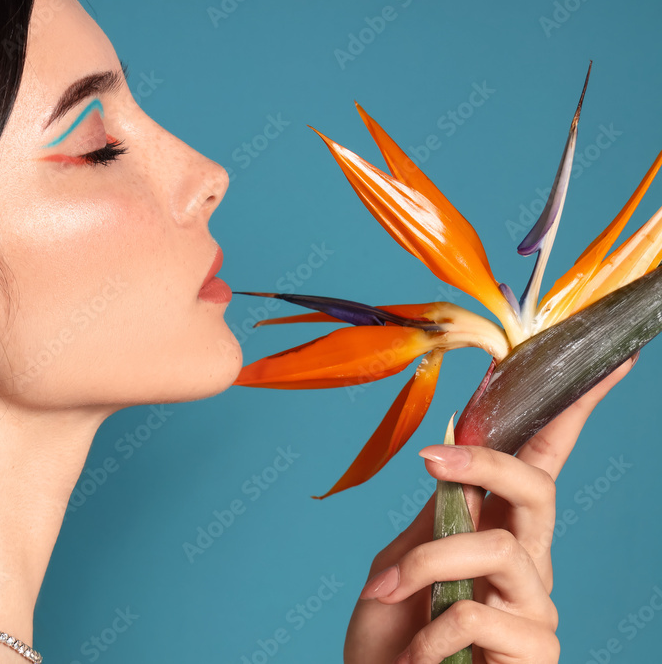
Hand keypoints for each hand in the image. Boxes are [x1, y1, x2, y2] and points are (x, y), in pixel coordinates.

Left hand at [343, 356, 634, 662]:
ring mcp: (537, 611)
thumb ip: (435, 517)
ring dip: (425, 566)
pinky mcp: (536, 654)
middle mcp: (530, 566)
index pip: (543, 465)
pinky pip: (476, 616)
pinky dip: (427, 632)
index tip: (610, 361)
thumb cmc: (390, 635)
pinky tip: (415, 657)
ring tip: (384, 593)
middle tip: (431, 460)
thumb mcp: (401, 563)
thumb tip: (451, 455)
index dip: (574, 415)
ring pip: (496, 549)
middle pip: (538, 488)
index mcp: (498, 532)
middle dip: (484, 463)